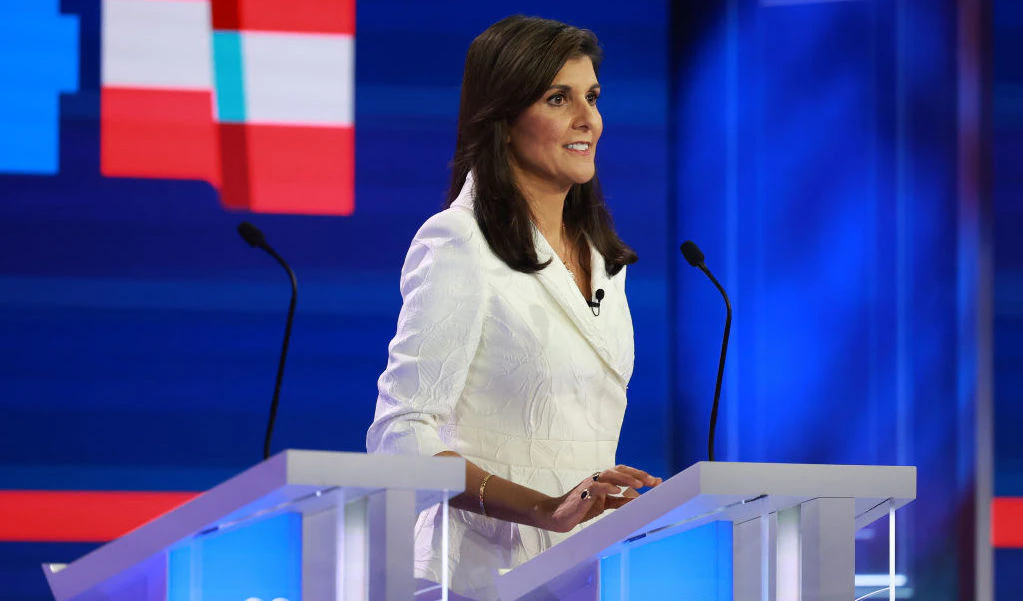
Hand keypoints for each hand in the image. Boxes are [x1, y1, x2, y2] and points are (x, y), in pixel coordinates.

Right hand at [536, 465, 662, 532]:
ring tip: (639, 484)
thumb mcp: (604, 505)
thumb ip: (619, 502)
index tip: (657, 481)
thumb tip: (636, 501)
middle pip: (620, 470)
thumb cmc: (580, 508)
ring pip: (609, 475)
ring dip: (625, 478)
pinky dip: (607, 487)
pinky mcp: (582, 492)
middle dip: (637, 475)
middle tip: (652, 481)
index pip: (625, 472)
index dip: (640, 475)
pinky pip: (595, 486)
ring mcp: (590, 484)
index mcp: (604, 480)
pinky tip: (617, 491)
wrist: (557, 514)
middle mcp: (598, 478)